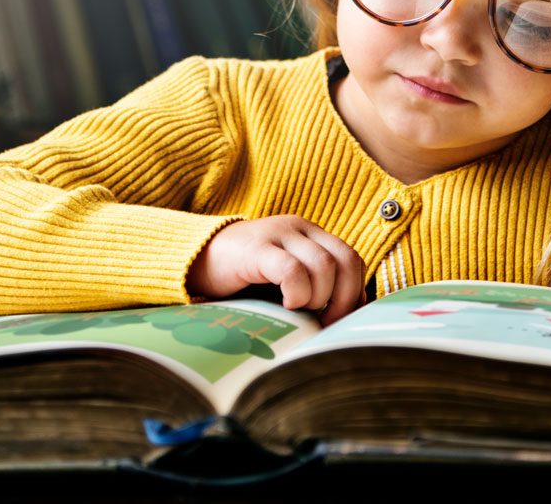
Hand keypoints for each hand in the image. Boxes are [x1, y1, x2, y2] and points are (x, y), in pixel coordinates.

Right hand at [186, 215, 365, 324]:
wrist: (196, 261)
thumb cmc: (245, 278)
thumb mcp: (286, 280)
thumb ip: (316, 286)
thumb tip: (351, 310)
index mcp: (311, 234)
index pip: (351, 258)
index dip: (353, 291)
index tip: (339, 317)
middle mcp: (299, 228)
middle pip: (344, 260)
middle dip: (342, 299)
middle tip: (324, 321)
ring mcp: (278, 234)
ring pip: (323, 265)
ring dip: (317, 297)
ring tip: (298, 310)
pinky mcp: (257, 248)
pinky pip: (291, 269)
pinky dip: (297, 292)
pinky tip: (286, 304)